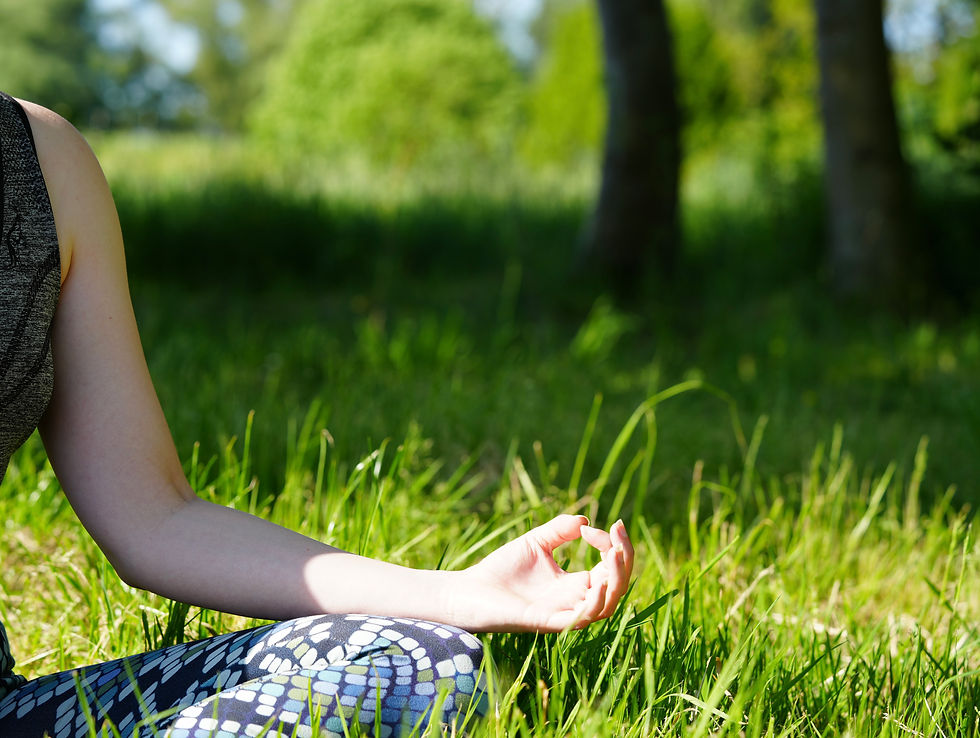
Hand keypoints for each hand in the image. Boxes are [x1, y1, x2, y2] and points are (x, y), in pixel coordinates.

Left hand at [448, 514, 634, 632]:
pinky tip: (596, 581)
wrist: (469, 590)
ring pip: (605, 607)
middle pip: (616, 588)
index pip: (609, 569)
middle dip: (624, 560)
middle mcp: (573, 601)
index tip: (594, 527)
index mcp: (574, 585)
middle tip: (618, 533)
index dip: (612, 546)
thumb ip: (559, 530)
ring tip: (613, 555)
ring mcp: (562, 613)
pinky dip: (593, 602)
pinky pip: (579, 619)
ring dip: (615, 581)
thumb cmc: (501, 569)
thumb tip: (585, 520)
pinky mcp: (545, 621)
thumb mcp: (536, 542)